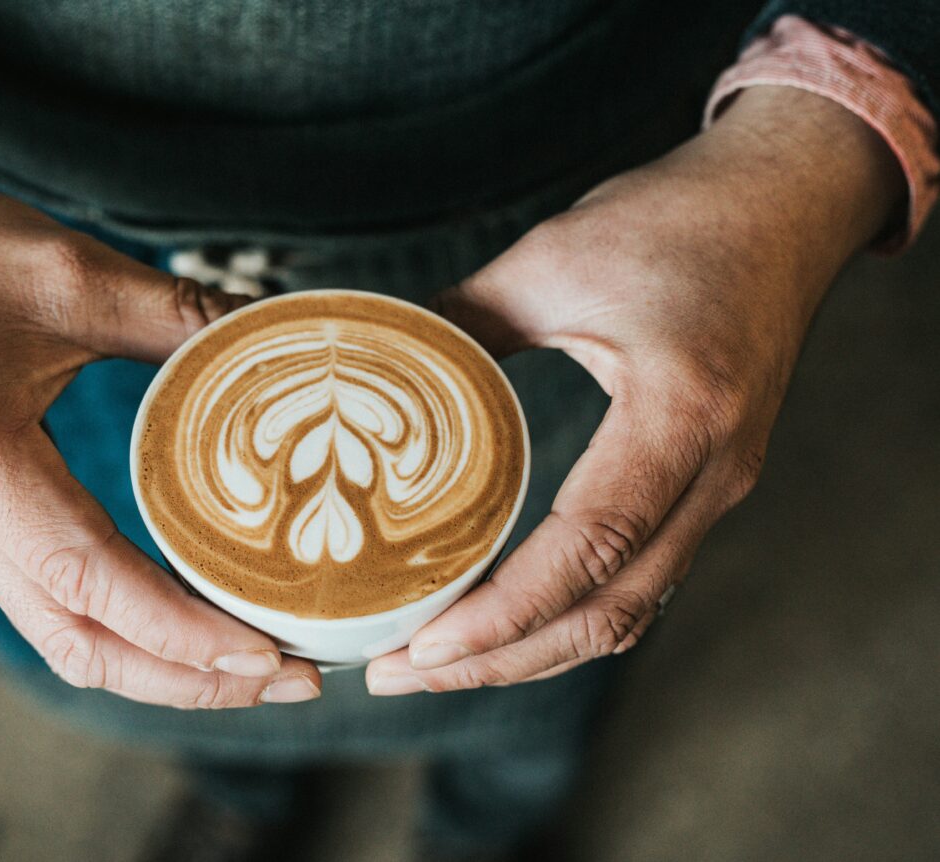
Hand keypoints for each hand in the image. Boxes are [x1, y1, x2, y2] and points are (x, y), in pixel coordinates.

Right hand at [0, 52, 320, 707]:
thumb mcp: (69, 272)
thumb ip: (176, 312)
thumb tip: (276, 337)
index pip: (87, 581)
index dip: (179, 630)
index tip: (264, 654)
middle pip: (82, 644)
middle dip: (191, 678)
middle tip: (292, 680)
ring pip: (71, 640)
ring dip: (166, 668)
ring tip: (258, 667)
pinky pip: (61, 607)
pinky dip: (135, 632)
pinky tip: (196, 620)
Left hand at [367, 86, 903, 693]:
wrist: (784, 203)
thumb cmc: (680, 220)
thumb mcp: (554, 259)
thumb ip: (461, 321)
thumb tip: (376, 366)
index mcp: (680, 414)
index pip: (592, 547)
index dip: (504, 612)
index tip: (422, 645)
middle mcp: (713, 472)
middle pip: (608, 611)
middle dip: (499, 660)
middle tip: (399, 673)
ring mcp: (718, 487)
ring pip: (628, 611)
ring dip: (531, 651)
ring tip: (438, 663)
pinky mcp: (706, 486)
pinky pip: (641, 580)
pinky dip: (569, 617)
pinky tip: (507, 621)